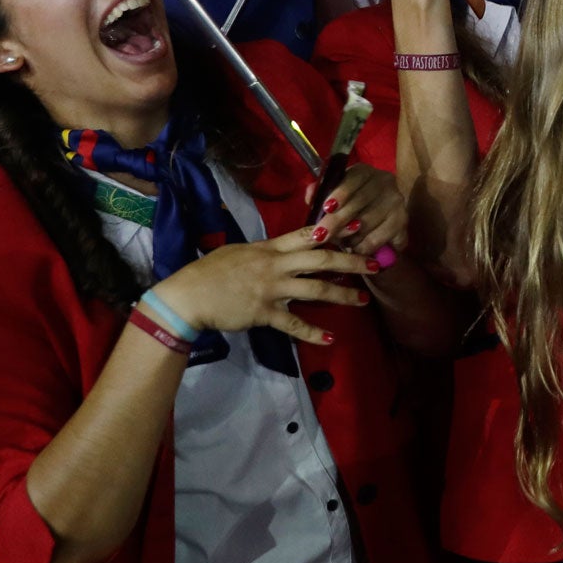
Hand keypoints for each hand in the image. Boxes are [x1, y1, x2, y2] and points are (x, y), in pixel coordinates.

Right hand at [148, 231, 376, 345]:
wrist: (188, 296)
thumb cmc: (210, 272)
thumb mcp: (239, 251)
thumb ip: (265, 250)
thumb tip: (283, 247)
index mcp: (270, 248)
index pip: (307, 234)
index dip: (335, 229)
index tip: (358, 225)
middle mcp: (276, 265)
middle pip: (321, 259)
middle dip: (351, 261)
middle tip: (375, 264)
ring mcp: (272, 289)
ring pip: (315, 289)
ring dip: (342, 295)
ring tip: (362, 300)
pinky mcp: (264, 313)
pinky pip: (294, 323)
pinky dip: (313, 332)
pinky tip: (330, 337)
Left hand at [312, 164, 407, 260]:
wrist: (378, 212)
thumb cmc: (349, 203)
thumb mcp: (334, 193)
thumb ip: (320, 192)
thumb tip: (311, 195)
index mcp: (364, 172)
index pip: (354, 178)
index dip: (340, 192)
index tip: (327, 207)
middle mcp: (384, 182)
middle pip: (360, 202)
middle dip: (338, 221)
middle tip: (321, 235)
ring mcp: (396, 201)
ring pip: (369, 222)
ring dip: (350, 236)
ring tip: (338, 244)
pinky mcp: (403, 222)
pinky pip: (380, 238)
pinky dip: (365, 246)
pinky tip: (356, 249)